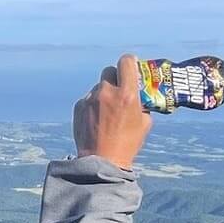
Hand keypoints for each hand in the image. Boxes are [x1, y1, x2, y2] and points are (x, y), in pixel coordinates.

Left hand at [72, 53, 152, 169]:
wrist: (102, 161)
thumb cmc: (127, 144)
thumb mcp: (144, 123)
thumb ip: (142, 104)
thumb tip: (140, 97)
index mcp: (127, 94)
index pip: (126, 62)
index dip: (130, 62)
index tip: (131, 66)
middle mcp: (107, 92)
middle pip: (109, 71)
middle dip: (115, 77)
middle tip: (119, 88)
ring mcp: (90, 99)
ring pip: (98, 87)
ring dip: (104, 93)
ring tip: (107, 112)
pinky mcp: (79, 107)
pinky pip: (88, 99)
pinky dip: (93, 105)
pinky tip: (97, 120)